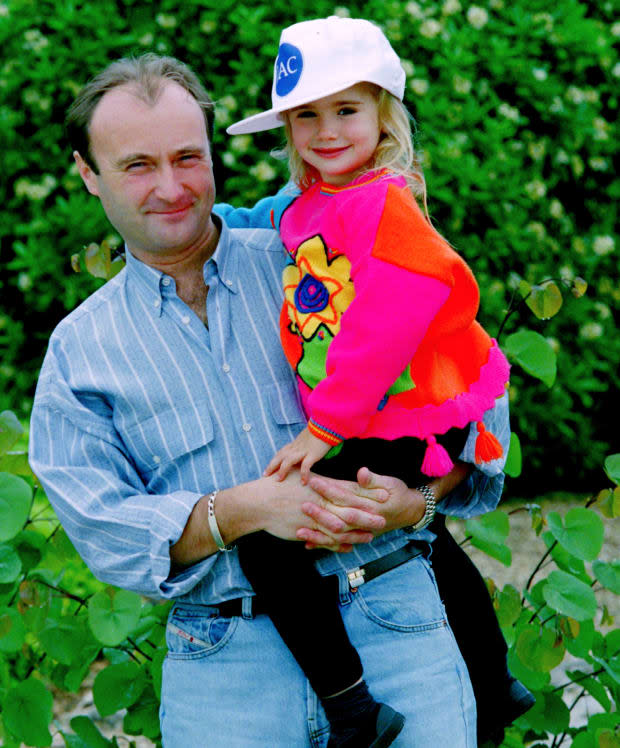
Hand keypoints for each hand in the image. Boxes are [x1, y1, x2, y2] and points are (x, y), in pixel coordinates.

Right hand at [261, 469, 381, 551]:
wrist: (259, 501)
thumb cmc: (279, 484)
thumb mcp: (301, 476)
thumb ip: (321, 481)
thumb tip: (333, 481)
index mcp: (322, 486)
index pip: (350, 490)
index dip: (368, 493)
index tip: (384, 495)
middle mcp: (321, 501)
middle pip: (349, 509)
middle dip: (368, 515)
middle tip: (384, 519)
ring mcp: (314, 517)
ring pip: (340, 527)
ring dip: (356, 533)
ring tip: (371, 536)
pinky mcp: (306, 530)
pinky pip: (325, 539)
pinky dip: (338, 544)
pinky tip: (347, 547)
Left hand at [264, 427, 331, 483]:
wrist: (327, 425)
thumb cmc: (319, 431)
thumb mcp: (308, 437)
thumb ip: (303, 444)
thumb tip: (303, 450)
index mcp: (295, 444)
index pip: (281, 452)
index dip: (274, 461)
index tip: (268, 469)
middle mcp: (296, 447)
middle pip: (280, 456)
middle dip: (272, 466)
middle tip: (265, 475)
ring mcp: (304, 450)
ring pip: (288, 461)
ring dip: (282, 470)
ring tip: (278, 480)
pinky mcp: (312, 454)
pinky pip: (305, 466)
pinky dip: (303, 474)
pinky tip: (303, 482)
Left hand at [301, 467, 422, 548]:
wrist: (410, 511)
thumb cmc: (398, 493)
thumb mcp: (390, 482)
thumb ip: (373, 479)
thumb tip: (362, 472)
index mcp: (370, 505)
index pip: (346, 496)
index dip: (329, 490)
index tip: (313, 482)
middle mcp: (364, 521)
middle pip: (339, 518)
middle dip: (320, 514)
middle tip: (302, 506)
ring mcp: (361, 532)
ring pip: (338, 536)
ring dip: (319, 535)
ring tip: (300, 531)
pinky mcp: (358, 537)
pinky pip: (340, 544)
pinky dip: (325, 544)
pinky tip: (309, 544)